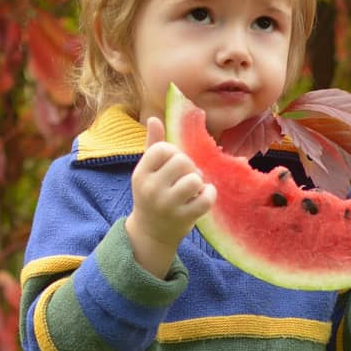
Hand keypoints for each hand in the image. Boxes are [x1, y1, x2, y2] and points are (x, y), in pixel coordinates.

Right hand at [124, 117, 215, 277]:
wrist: (151, 233)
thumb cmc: (152, 194)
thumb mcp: (148, 171)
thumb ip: (153, 144)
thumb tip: (154, 118)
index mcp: (141, 174)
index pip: (163, 149)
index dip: (174, 153)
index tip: (173, 164)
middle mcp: (151, 189)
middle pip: (182, 161)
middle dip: (189, 167)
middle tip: (186, 177)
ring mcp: (167, 206)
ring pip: (194, 179)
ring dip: (199, 181)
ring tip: (194, 188)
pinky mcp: (183, 219)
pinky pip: (206, 199)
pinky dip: (210, 195)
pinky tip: (204, 196)